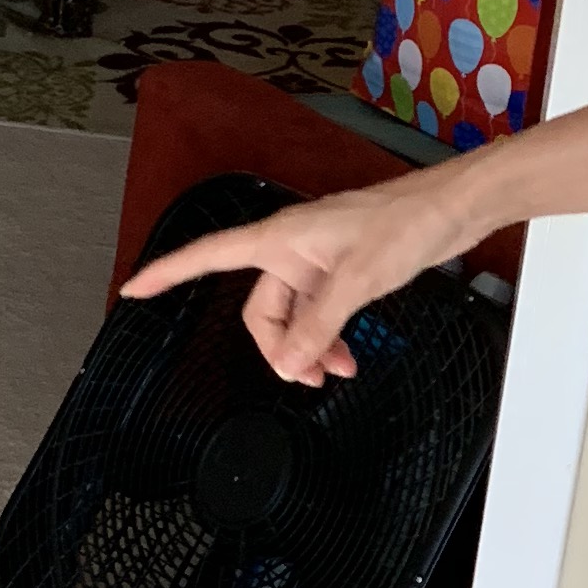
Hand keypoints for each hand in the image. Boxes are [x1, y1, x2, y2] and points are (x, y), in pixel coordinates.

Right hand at [117, 161, 500, 384]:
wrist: (453, 208)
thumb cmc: (406, 221)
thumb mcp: (357, 280)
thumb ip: (319, 324)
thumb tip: (289, 362)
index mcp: (280, 238)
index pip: (208, 256)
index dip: (167, 273)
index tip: (134, 289)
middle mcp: (292, 248)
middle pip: (263, 310)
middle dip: (282, 347)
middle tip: (309, 378)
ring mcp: (318, 259)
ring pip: (295, 316)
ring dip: (311, 347)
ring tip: (339, 370)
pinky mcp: (344, 268)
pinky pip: (321, 311)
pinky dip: (330, 335)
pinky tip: (347, 353)